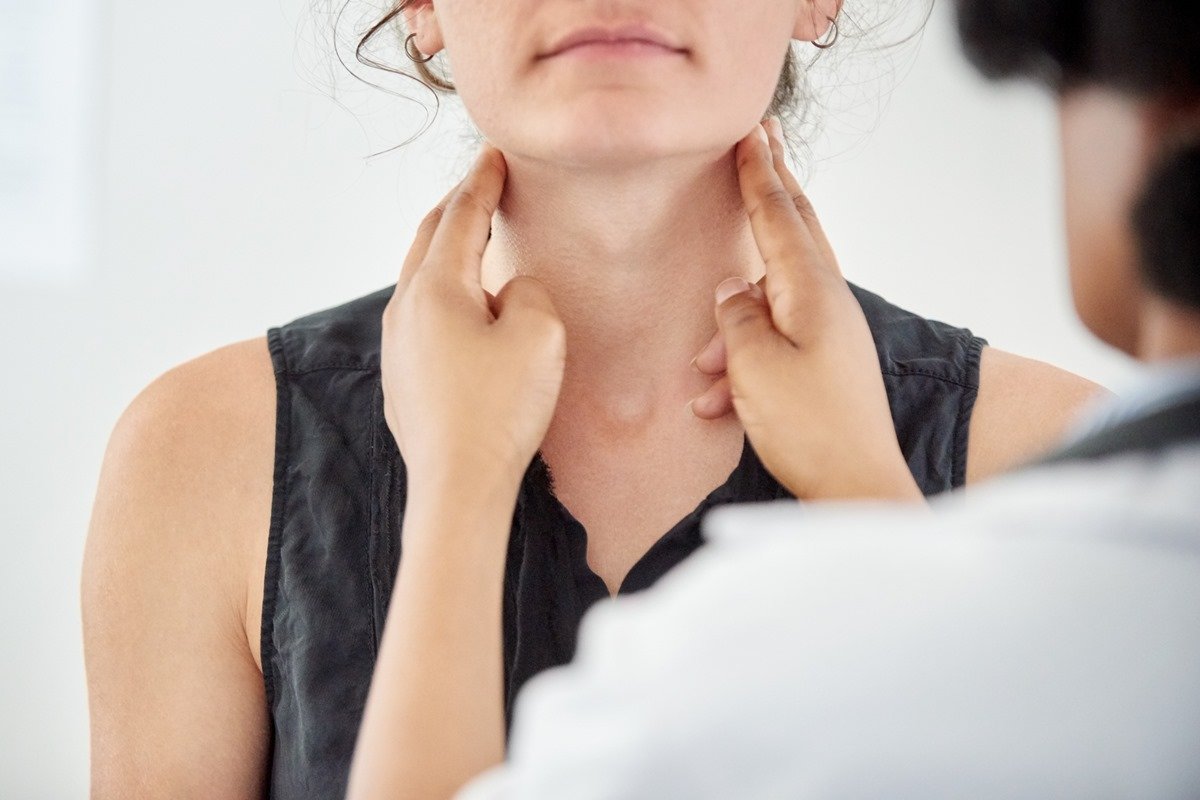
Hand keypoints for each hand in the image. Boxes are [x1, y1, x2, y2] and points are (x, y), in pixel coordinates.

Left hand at [381, 144, 566, 499]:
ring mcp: (397, 347)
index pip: (460, 217)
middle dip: (456, 208)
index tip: (493, 155)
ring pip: (421, 280)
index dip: (481, 182)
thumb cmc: (499, 410)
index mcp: (434, 289)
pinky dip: (444, 295)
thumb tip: (507, 291)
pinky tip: (464, 311)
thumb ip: (527, 291)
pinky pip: (422, 319)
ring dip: (447, 252)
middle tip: (482, 185)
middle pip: (428, 240)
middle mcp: (404, 310)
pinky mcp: (403, 380)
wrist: (458, 486)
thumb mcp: (538, 333)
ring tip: (473, 241)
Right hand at [690, 120, 921, 501]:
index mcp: (812, 291)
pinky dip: (743, 363)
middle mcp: (827, 302)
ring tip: (704, 370)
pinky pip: (775, 343)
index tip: (751, 134)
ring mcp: (830, 332)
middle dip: (773, 191)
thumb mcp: (754, 367)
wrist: (856, 488)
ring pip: (773, 300)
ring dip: (733, 325)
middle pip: (795, 233)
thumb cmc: (810, 428)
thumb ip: (736, 318)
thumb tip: (732, 289)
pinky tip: (714, 403)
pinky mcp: (826, 363)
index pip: (780, 215)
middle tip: (763, 144)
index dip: (759, 174)